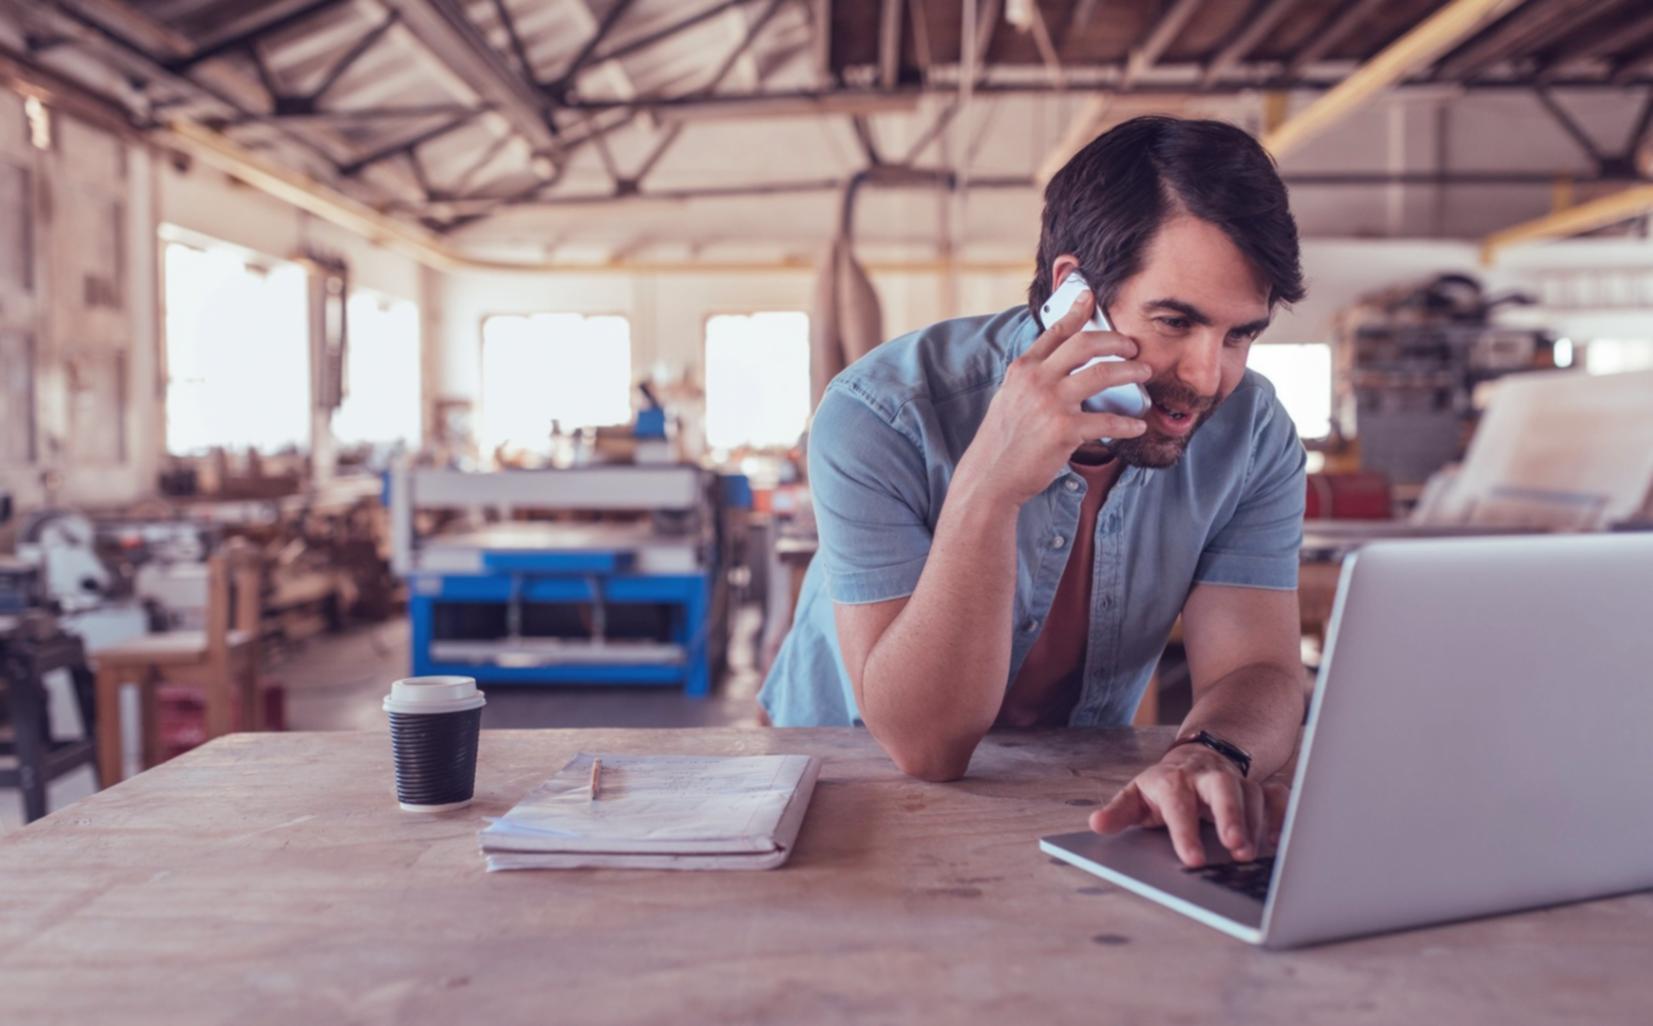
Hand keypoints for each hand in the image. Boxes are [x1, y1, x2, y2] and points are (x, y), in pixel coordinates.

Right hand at [956, 289, 1148, 508]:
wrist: (991, 476)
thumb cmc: (1002, 441)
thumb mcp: (1010, 398)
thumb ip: (1032, 379)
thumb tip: (1056, 368)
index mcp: (1023, 369)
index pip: (1055, 332)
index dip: (1076, 312)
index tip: (1090, 297)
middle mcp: (1037, 380)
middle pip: (1085, 344)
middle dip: (1116, 340)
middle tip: (1132, 346)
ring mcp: (1051, 403)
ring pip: (1102, 374)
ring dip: (1130, 371)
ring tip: (1144, 373)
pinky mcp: (1064, 430)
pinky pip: (1106, 421)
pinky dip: (1127, 423)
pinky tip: (1137, 425)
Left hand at [1088, 743, 1290, 867]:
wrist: (1195, 759)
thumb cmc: (1164, 788)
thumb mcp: (1136, 797)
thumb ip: (1119, 812)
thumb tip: (1097, 824)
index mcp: (1173, 780)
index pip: (1178, 803)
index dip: (1185, 832)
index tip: (1193, 861)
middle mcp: (1206, 777)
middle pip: (1222, 787)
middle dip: (1231, 815)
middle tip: (1235, 847)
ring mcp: (1235, 780)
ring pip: (1252, 793)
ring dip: (1255, 823)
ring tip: (1251, 854)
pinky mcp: (1258, 787)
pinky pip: (1276, 796)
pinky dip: (1281, 815)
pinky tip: (1277, 841)